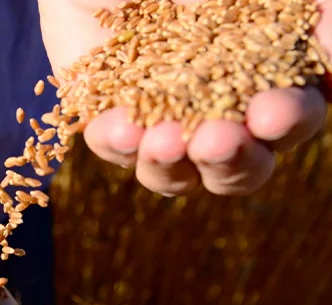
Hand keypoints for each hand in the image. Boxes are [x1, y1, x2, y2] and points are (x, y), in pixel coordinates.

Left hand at [38, 0, 330, 195]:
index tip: (273, 111)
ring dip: (172, 165)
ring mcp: (161, 122)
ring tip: (163, 143)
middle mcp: (219, 112)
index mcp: (267, 77)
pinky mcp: (108, 119)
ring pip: (174, 173)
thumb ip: (312, 11)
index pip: (292, 117)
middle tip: (218, 139)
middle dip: (234, 158)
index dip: (288, 120)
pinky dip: (118, 141)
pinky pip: (113, 145)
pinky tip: (123, 129)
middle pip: (240, 164)